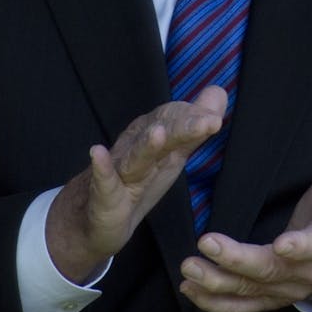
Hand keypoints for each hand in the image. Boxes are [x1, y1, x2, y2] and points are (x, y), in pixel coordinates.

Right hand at [46, 86, 227, 282]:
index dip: (195, 119)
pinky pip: (103, 181)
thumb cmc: (139, 180)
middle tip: (210, 122)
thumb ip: (196, 126)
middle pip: (164, 133)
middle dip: (185, 127)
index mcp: (155, 137)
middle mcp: (137, 147)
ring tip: (158, 133)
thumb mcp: (173, 153)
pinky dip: (101, 168)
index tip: (214, 120)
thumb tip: (218, 93)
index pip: (177, 120)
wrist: (94, 217)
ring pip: (136, 156)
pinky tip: (97, 152)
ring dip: (147, 145)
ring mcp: (119, 170)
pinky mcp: (104, 196)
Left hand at [179, 125, 311, 311]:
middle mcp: (306, 272)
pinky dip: (213, 302)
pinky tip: (190, 288)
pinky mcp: (268, 299)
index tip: (281, 243)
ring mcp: (285, 290)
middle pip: (271, 270)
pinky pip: (240, 307)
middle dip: (237, 260)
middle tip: (206, 243)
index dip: (300, 247)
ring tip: (189, 267)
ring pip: (249, 290)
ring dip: (217, 281)